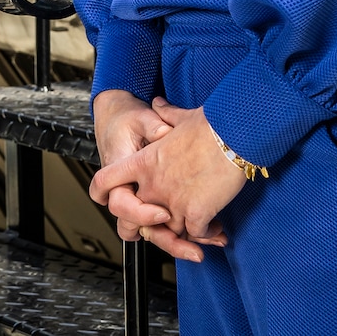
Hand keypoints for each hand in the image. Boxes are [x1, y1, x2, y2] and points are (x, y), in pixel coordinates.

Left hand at [89, 102, 242, 261]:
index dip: (104, 192)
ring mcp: (173, 201)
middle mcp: (152, 185)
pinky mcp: (196, 213)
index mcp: (143, 162)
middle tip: (173, 218)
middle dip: (157, 221)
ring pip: (170, 229)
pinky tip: (215, 226)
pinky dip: (205, 232)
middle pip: (140, 216)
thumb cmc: (209, 125)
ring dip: (184, 229)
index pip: (105, 181)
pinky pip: (195, 233)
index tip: (121, 198)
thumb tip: (158, 103)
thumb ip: (164, 115)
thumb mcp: (179, 116)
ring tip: (200, 221)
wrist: (231, 134)